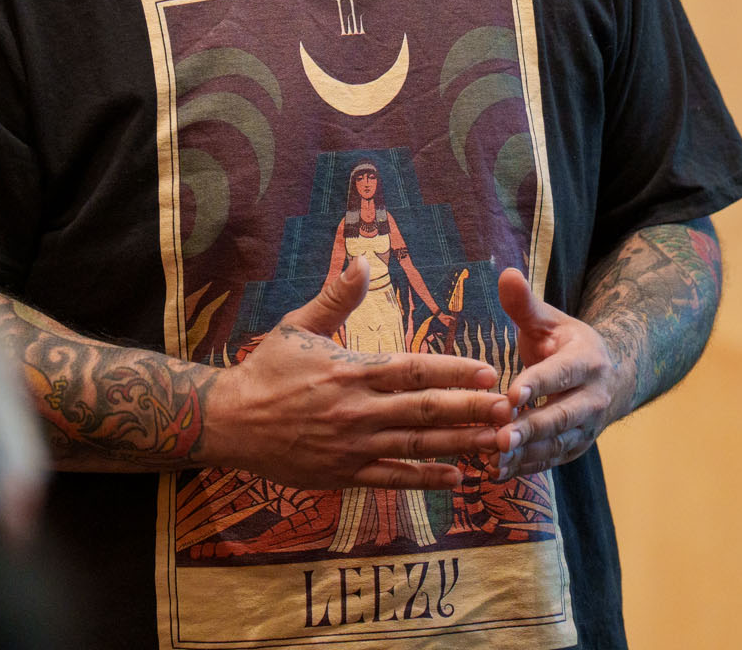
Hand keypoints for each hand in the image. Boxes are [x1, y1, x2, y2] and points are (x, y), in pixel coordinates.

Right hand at [200, 257, 513, 489]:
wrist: (231, 422)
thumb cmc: (267, 370)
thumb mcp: (298, 325)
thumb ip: (337, 298)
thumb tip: (361, 262)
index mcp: (351, 371)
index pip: (413, 371)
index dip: (453, 371)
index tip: (489, 371)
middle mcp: (358, 411)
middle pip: (425, 411)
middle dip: (471, 410)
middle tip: (510, 410)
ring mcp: (353, 446)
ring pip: (418, 448)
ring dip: (461, 446)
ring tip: (498, 444)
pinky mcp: (345, 474)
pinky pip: (395, 479)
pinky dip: (428, 480)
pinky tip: (459, 479)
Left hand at [494, 267, 627, 479]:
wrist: (611, 376)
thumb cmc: (566, 344)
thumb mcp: (549, 320)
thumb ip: (525, 304)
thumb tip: (505, 273)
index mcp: (586, 361)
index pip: (559, 374)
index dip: (536, 384)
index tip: (510, 395)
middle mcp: (593, 398)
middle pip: (560, 416)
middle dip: (530, 429)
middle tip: (499, 438)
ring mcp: (586, 428)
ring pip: (555, 444)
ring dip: (524, 454)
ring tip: (492, 461)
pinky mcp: (574, 448)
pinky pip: (550, 460)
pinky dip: (524, 467)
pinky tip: (496, 473)